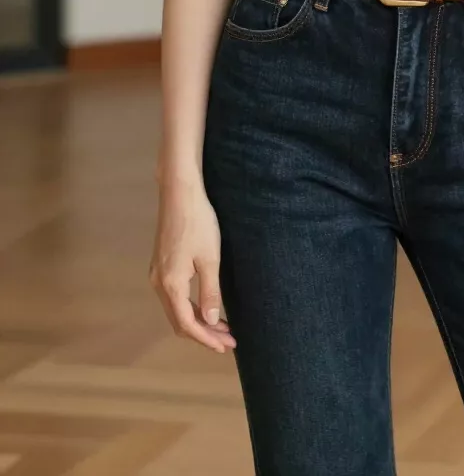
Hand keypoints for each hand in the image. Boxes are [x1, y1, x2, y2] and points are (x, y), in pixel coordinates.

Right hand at [149, 175, 236, 353]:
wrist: (179, 193)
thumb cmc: (198, 223)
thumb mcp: (210, 259)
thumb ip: (210, 292)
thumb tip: (211, 320)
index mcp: (171, 284)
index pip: (188, 324)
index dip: (206, 338)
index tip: (225, 346)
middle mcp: (159, 283)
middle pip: (179, 320)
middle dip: (204, 333)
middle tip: (228, 340)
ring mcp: (157, 273)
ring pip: (176, 309)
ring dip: (197, 320)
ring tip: (221, 327)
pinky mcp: (161, 264)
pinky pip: (174, 296)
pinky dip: (189, 306)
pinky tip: (205, 306)